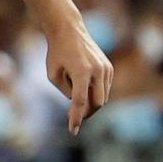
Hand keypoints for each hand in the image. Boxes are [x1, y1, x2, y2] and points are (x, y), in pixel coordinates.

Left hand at [45, 18, 113, 134]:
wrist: (69, 31)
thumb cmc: (56, 52)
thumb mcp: (53, 74)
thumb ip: (66, 91)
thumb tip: (78, 103)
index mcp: (82, 72)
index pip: (79, 101)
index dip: (76, 118)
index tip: (73, 130)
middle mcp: (98, 70)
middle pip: (97, 103)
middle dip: (86, 113)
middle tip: (73, 116)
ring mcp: (106, 69)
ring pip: (102, 97)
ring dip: (90, 103)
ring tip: (76, 103)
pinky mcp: (108, 68)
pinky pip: (104, 88)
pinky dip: (95, 94)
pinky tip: (84, 91)